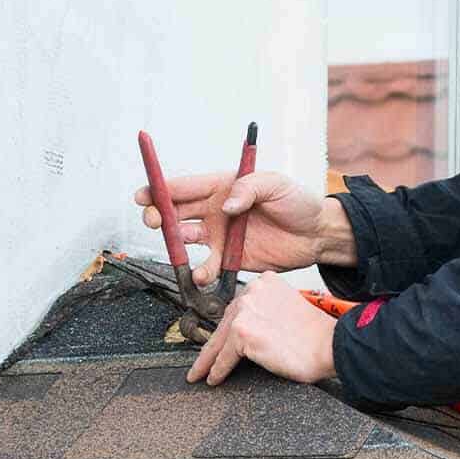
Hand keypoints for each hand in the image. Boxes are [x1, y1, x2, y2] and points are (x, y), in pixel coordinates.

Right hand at [133, 170, 351, 285]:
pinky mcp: (228, 258)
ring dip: (174, 244)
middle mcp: (215, 210)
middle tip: (154, 221)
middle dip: (159, 215)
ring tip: (178, 247)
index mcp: (222, 186)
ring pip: (185, 239)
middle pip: (175, 212)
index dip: (160, 189)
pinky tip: (201, 273)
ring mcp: (219, 235)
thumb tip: (227, 205)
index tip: (143, 195)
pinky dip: (199, 270)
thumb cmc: (298, 202)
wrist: (316, 235)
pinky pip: (206, 264)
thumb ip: (249, 188)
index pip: (184, 187)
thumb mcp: (276, 184)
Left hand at [188, 273, 340, 386]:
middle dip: (212, 346)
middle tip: (202, 363)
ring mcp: (246, 310)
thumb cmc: (316, 336)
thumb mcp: (288, 311)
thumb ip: (267, 313)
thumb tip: (247, 334)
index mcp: (265, 283)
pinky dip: (217, 371)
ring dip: (208, 361)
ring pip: (219, 341)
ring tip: (200, 374)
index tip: (220, 342)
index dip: (227, 329)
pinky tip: (215, 379)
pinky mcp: (243, 332)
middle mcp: (253, 291)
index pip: (238, 309)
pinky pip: (223, 357)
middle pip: (224, 324)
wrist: (330, 345)